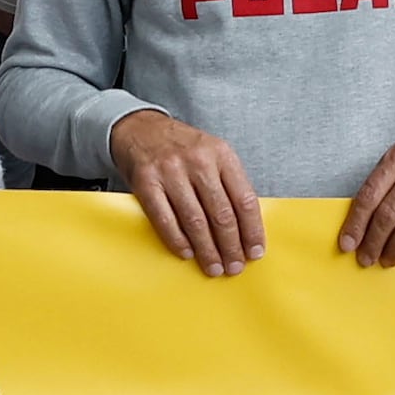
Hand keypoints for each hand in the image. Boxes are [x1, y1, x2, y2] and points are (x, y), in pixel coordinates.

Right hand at [109, 109, 265, 276]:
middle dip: (231, 246)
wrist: (140, 128)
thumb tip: (244, 229)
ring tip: (214, 267)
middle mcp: (198, 161)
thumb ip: (228, 183)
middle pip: (221, 214)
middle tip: (234, 266)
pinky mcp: (147, 182)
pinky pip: (165, 220)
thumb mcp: (212, 153)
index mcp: (221, 154)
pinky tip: (187, 253)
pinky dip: (178, 241)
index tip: (255, 252)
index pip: (244, 199)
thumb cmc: (181, 148)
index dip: (252, 230)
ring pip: (195, 221)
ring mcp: (170, 171)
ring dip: (207, 250)